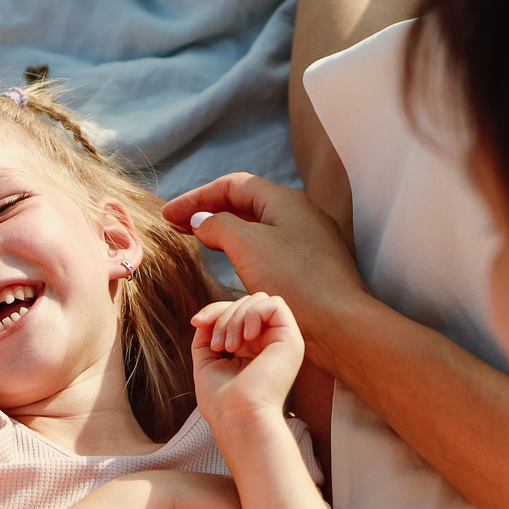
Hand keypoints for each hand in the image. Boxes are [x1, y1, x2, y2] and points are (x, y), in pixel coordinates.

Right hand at [163, 174, 370, 374]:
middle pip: (246, 203)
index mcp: (285, 200)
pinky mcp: (312, 267)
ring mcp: (309, 241)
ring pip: (258, 228)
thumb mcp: (247, 245)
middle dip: (209, 211)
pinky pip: (270, 249)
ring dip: (226, 231)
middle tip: (177, 226)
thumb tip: (201, 221)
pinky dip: (245, 251)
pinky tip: (234, 264)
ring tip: (199, 242)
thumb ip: (218, 225)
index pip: (233, 185)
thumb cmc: (294, 280)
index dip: (196, 197)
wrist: (339, 324)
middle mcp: (300, 214)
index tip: (168, 216)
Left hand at [191, 293, 302, 429]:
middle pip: (246, 303)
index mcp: (252, 348)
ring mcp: (282, 341)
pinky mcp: (292, 340)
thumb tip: (205, 316)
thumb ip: (207, 335)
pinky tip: (247, 337)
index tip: (197, 322)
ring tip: (229, 345)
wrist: (237, 419)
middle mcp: (269, 342)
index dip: (215, 310)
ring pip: (259, 300)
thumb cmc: (222, 402)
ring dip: (236, 316)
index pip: (236, 312)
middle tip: (218, 344)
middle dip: (224, 315)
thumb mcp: (206, 361)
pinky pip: (275, 304)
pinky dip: (255, 313)